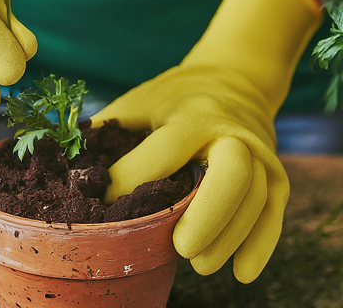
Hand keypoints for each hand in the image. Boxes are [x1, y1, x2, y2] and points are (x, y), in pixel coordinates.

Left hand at [91, 0, 320, 282]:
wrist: (235, 78)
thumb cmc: (178, 93)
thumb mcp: (142, 98)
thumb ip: (112, 126)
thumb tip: (73, 165)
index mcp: (192, 114)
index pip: (165, 152)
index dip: (131, 180)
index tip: (103, 204)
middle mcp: (231, 132)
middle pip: (232, 175)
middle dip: (207, 215)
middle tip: (179, 247)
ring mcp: (260, 152)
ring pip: (254, 200)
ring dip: (228, 238)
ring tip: (199, 264)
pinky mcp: (276, 171)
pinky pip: (274, 212)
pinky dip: (260, 244)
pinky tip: (240, 272)